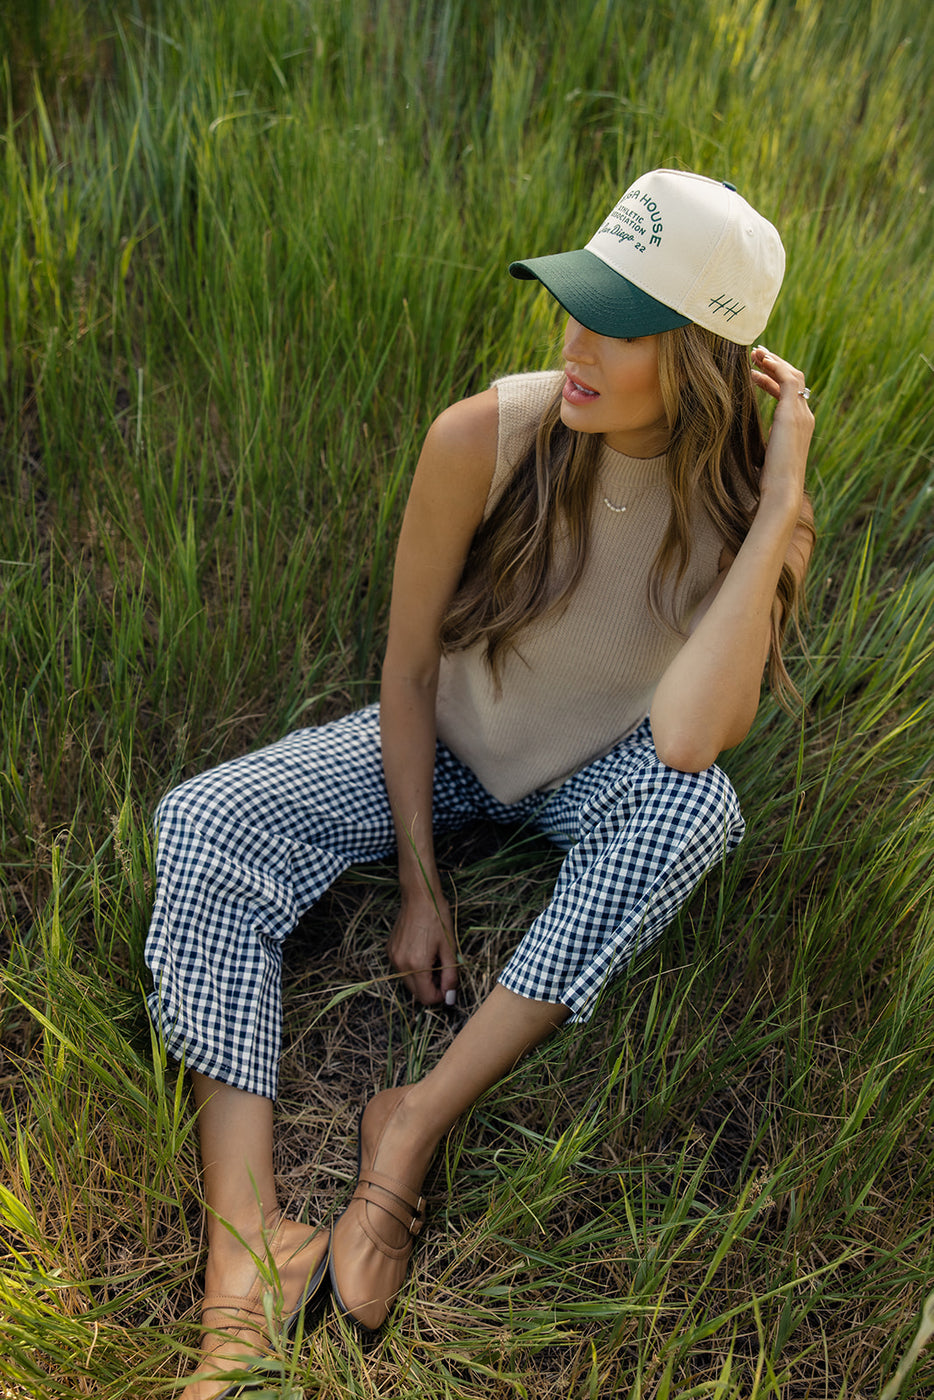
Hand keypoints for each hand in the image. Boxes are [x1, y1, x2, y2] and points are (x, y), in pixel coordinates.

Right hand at [387, 886, 458, 1006]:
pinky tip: (422, 951)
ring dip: (422, 978)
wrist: (419, 896)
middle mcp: (400, 964)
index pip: (426, 998)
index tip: (448, 984)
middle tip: (443, 970)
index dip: (440, 996)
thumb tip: (449, 998)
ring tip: (433, 958)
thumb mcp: (449, 948)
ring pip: (408, 982)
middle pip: (416, 993)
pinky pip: (402, 969)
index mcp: (417, 965)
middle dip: (431, 987)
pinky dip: (413, 968)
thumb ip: (450, 976)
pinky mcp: (390, 950)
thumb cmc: (437, 918)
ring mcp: (392, 957)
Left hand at [750, 345, 814, 511]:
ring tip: (755, 353)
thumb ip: (763, 443)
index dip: (772, 380)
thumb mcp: (765, 457)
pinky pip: (789, 380)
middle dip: (774, 365)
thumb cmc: (770, 481)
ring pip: (793, 376)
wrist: (782, 490)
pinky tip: (761, 361)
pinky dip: (776, 367)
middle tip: (756, 354)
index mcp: (799, 426)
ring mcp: (802, 414)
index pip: (789, 394)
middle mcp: (805, 417)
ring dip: (774, 361)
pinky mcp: (794, 413)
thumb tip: (745, 444)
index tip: (755, 372)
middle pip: (794, 381)